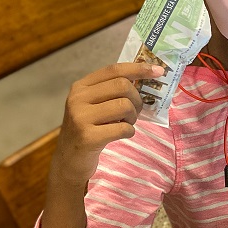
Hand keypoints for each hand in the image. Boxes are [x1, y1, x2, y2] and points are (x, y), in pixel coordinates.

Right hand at [51, 62, 164, 187]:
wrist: (69, 159)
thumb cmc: (89, 128)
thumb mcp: (95, 104)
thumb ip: (113, 90)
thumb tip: (148, 76)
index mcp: (81, 86)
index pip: (114, 69)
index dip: (139, 68)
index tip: (158, 71)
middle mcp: (78, 99)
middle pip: (122, 86)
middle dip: (137, 99)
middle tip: (135, 111)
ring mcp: (81, 118)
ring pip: (124, 106)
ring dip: (133, 117)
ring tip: (126, 123)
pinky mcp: (88, 137)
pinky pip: (123, 128)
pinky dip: (129, 131)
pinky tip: (122, 134)